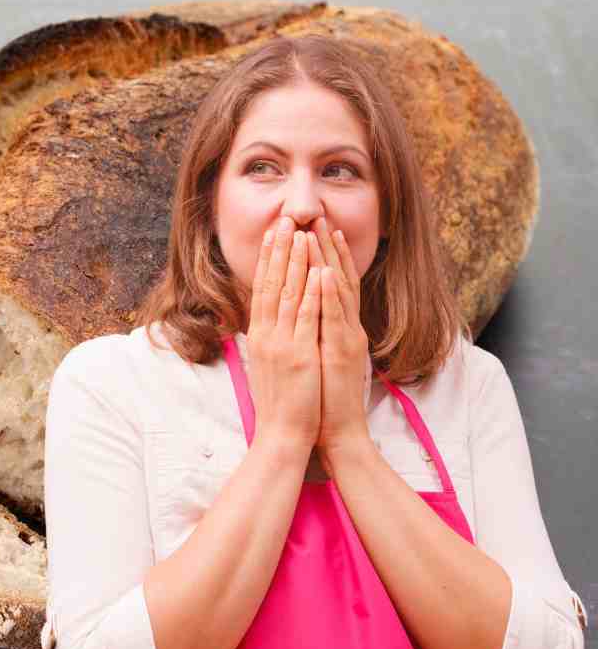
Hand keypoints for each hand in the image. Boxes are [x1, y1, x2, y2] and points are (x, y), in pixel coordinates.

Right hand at [245, 216, 322, 451]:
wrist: (282, 435)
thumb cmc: (280, 405)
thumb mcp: (267, 366)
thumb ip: (268, 340)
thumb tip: (266, 321)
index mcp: (260, 336)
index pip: (262, 289)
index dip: (268, 260)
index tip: (273, 234)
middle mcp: (266, 335)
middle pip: (271, 284)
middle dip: (279, 250)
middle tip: (285, 220)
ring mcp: (281, 344)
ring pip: (288, 294)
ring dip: (295, 262)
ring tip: (301, 233)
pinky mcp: (299, 355)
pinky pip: (306, 318)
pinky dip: (312, 292)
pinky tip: (318, 271)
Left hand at [302, 217, 370, 472]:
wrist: (337, 431)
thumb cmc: (324, 399)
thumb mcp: (316, 358)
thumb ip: (315, 336)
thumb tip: (302, 318)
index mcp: (337, 330)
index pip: (330, 286)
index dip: (323, 257)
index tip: (311, 231)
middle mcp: (345, 329)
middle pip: (337, 279)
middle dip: (327, 247)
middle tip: (317, 217)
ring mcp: (345, 338)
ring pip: (338, 292)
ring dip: (329, 260)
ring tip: (320, 233)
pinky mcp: (341, 353)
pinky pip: (335, 319)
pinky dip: (330, 295)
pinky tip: (325, 274)